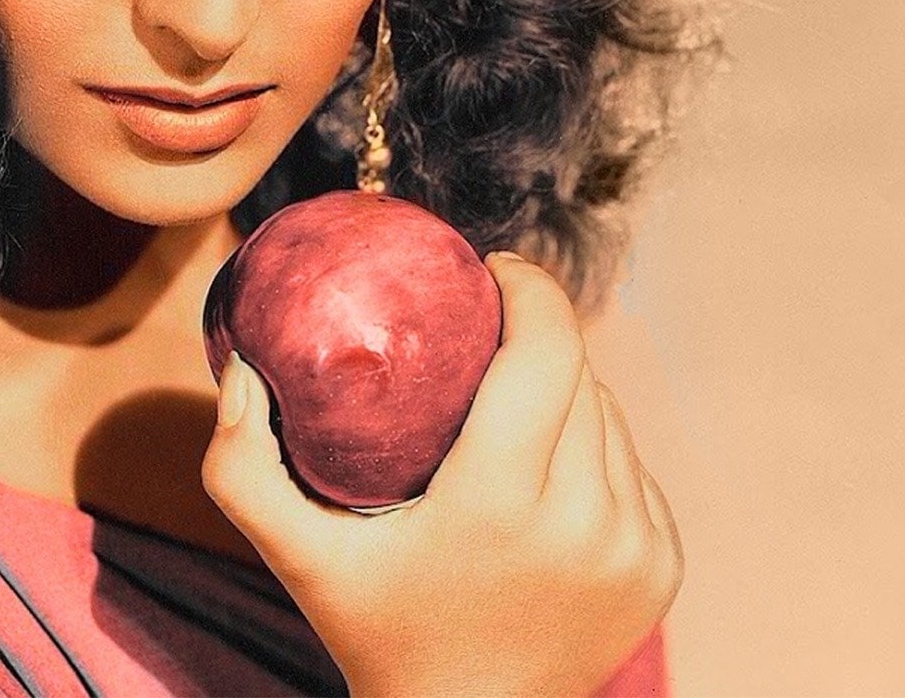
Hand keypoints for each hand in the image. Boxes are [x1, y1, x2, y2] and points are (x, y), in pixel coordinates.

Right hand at [201, 252, 682, 696]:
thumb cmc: (378, 633)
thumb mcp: (298, 558)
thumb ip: (243, 468)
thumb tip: (243, 373)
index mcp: (500, 502)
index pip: (547, 350)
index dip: (528, 288)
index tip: (490, 272)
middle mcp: (584, 521)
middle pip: (578, 374)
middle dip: (537, 338)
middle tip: (483, 333)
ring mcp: (633, 545)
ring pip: (610, 416)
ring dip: (567, 392)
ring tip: (510, 400)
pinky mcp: (661, 566)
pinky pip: (633, 469)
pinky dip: (595, 451)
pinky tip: (549, 467)